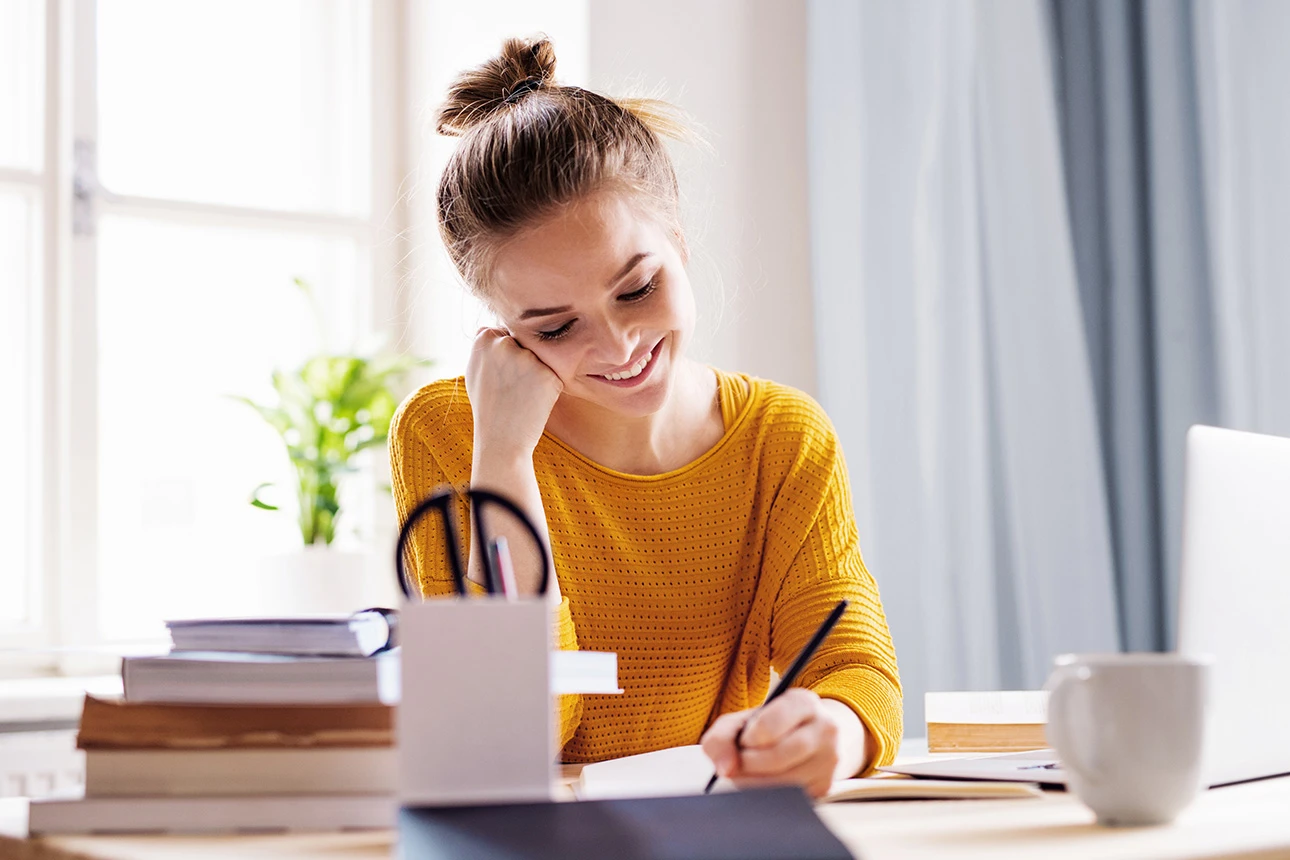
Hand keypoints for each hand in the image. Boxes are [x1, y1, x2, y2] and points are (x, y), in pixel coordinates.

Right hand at [465, 327, 563, 456]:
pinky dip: (549, 386)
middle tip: (514, 387)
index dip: (508, 355)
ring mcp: (528, 359)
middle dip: (524, 361)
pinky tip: (534, 401)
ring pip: (541, 358)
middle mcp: (505, 344)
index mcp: (484, 338)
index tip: (502, 375)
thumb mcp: (474, 370)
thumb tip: (489, 327)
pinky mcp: (548, 374)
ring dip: (537, 373)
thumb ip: (483, 346)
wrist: (501, 439)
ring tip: (523, 395)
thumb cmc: (488, 405)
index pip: (506, 333)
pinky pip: (554, 374)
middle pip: (525, 343)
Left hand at [700, 689, 863, 798]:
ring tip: (751, 773)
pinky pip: (792, 799)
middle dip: (749, 764)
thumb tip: (726, 769)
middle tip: (741, 763)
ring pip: (785, 782)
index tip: (744, 742)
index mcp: (803, 702)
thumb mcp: (743, 720)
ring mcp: (830, 759)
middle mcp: (825, 728)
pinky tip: (767, 784)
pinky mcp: (826, 785)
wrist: (810, 737)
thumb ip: (722, 737)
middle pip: (778, 756)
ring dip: (757, 784)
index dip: (747, 740)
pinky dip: (771, 797)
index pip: (767, 726)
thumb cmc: (770, 728)